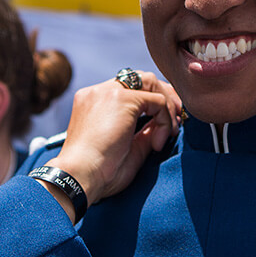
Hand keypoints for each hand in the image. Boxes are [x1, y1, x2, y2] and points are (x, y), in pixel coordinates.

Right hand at [48, 71, 181, 210]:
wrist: (79, 177)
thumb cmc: (97, 173)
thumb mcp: (126, 148)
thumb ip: (143, 133)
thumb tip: (161, 126)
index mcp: (93, 102)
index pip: (129, 89)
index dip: (151, 104)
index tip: (162, 129)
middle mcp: (98, 91)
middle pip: (141, 79)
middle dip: (164, 97)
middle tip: (176, 123)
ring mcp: (109, 92)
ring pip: (150, 83)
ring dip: (167, 106)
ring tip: (170, 132)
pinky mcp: (122, 99)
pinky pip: (157, 101)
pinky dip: (164, 120)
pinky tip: (157, 143)